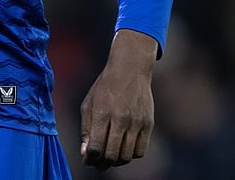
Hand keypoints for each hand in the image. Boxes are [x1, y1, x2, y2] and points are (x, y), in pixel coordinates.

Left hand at [79, 29, 157, 169]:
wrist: (130, 70)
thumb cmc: (105, 88)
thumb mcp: (88, 104)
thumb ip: (86, 129)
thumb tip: (86, 154)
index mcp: (102, 112)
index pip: (95, 147)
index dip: (89, 158)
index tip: (87, 159)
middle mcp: (120, 118)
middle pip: (111, 155)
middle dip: (102, 163)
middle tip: (98, 162)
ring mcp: (136, 122)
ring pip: (126, 156)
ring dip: (116, 161)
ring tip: (110, 156)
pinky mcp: (148, 124)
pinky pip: (141, 151)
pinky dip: (131, 155)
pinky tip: (124, 148)